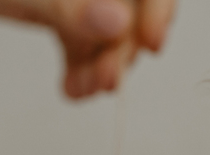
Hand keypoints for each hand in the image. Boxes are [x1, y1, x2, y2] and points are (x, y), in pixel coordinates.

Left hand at [0, 0, 176, 97]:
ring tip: (81, 91)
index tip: (151, 46)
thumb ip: (68, 7)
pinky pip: (83, 35)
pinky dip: (81, 64)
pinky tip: (70, 87)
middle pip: (129, 2)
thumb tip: (119, 25)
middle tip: (104, 84)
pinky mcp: (53, 2)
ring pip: (108, 25)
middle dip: (121, 45)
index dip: (156, 6)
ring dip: (102, 63)